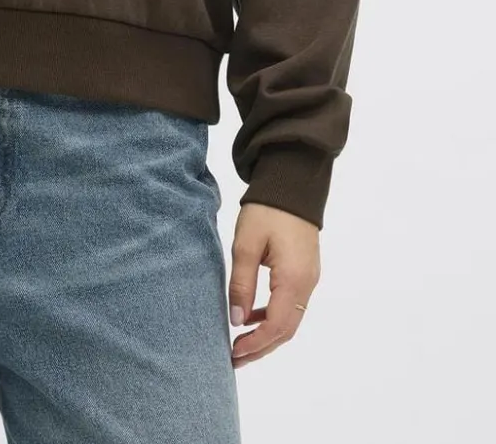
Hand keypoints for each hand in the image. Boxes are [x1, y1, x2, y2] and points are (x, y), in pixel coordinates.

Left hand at [228, 202, 319, 366]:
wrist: (291, 184)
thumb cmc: (267, 211)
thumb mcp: (246, 244)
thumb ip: (242, 283)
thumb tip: (238, 320)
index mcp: (293, 279)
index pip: (277, 327)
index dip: (256, 345)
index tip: (234, 353)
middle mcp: (306, 284)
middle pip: (287, 330)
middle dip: (261, 347)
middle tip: (235, 358)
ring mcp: (309, 279)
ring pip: (290, 319)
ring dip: (267, 334)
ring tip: (240, 343)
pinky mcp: (305, 272)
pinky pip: (291, 304)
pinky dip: (273, 317)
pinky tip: (253, 315)